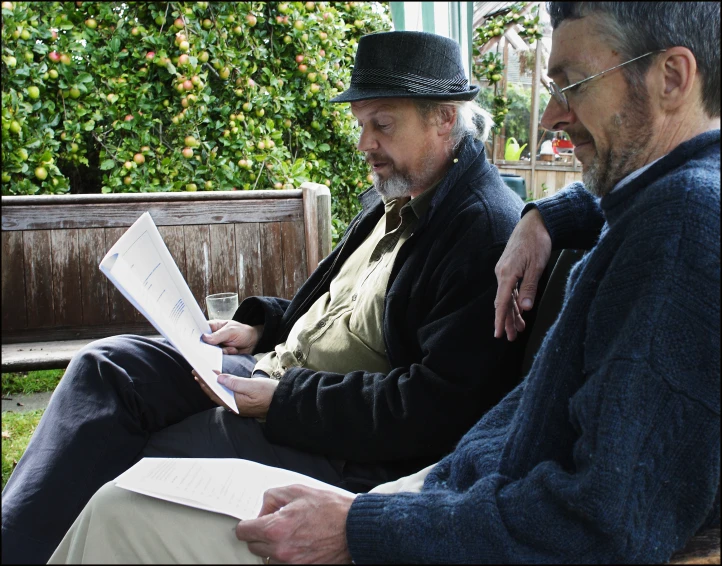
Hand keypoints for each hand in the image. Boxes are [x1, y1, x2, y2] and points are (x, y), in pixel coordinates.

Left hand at [193, 370, 277, 417]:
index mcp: (234, 402)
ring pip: (219, 395)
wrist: (281, 402)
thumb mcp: (252, 385)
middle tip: (195, 372)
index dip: (204, 381)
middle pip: (214, 394)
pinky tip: (217, 384)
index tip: (197, 371)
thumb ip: (235, 382)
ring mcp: (237, 406)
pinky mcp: (241, 404)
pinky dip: (218, 389)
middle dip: (204, 383)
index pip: (213, 391)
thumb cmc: (268, 393)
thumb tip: (218, 378)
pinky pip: (225, 396)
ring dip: (210, 386)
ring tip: (202, 378)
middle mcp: (233, 406)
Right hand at [201, 320, 262, 354]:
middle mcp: (212, 337)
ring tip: (232, 348)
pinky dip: (227, 355)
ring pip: (211, 352)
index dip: (198, 336)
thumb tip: (204, 338)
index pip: (200, 330)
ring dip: (222, 352)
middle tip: (220, 346)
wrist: (253, 342)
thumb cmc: (243, 332)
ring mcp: (216, 347)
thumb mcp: (231, 331)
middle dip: (211, 347)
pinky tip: (234, 351)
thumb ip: (218, 335)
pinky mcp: (221, 354)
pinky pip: (218, 358)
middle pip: (204, 344)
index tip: (199, 341)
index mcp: (213, 327)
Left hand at [235, 484, 355, 563]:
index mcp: (276, 528)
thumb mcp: (298, 491)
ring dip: (273, 546)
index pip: (244, 532)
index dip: (248, 524)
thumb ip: (273, 497)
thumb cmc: (330, 509)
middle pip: (253, 546)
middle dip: (260, 534)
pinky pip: (283, 563)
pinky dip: (287, 554)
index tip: (253, 522)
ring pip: (268, 557)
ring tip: (292, 533)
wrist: (354, 528)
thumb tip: (264, 509)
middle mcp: (281, 549)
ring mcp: (291, 563)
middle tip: (275, 524)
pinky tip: (299, 543)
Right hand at [494, 208, 551, 340]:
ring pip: (506, 296)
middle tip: (510, 337)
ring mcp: (505, 270)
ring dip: (511, 312)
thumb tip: (525, 307)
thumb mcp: (537, 265)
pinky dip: (514, 300)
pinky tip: (519, 309)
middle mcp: (502, 273)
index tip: (498, 333)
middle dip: (506, 320)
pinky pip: (509, 288)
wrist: (535, 223)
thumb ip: (530, 287)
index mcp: (508, 273)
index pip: (502, 302)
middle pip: (503, 302)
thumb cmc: (537, 242)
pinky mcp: (509, 268)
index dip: (500, 319)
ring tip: (517, 328)